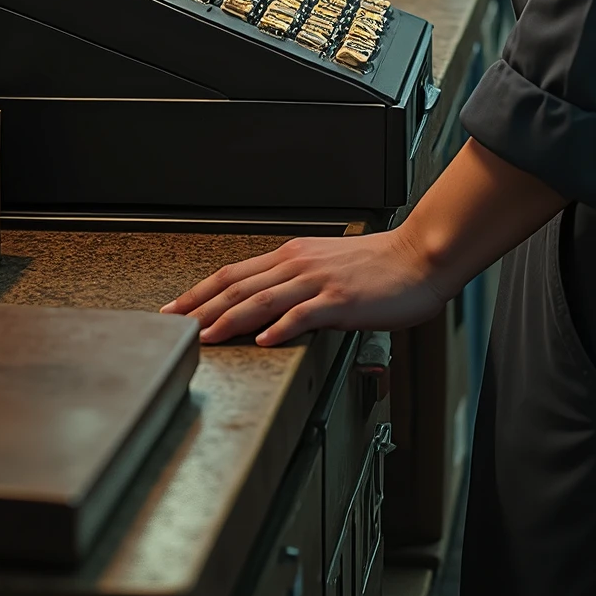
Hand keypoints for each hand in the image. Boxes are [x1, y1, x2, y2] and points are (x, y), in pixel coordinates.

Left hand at [161, 228, 443, 343]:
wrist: (419, 257)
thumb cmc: (380, 267)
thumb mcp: (329, 268)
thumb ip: (298, 284)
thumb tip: (270, 309)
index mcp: (294, 255)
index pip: (235, 274)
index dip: (201, 292)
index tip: (177, 309)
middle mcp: (300, 264)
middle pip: (240, 286)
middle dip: (202, 307)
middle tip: (176, 327)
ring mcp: (319, 281)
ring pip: (263, 299)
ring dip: (230, 319)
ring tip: (207, 336)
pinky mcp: (340, 299)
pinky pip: (304, 314)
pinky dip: (281, 327)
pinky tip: (264, 340)